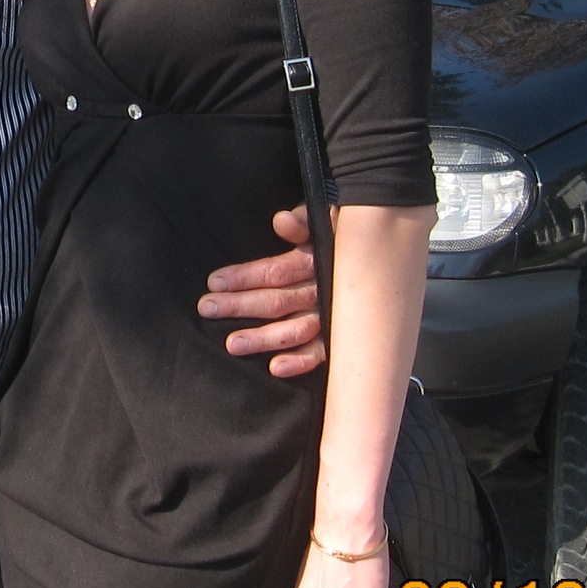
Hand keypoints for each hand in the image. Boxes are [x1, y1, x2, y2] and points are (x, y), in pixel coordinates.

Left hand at [201, 203, 327, 376]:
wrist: (378, 256)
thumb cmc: (338, 236)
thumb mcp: (323, 219)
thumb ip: (302, 222)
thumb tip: (282, 221)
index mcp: (313, 261)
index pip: (275, 272)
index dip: (244, 276)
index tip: (214, 282)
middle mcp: (321, 289)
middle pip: (277, 301)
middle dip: (240, 306)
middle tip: (208, 309)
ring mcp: (330, 315)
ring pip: (295, 329)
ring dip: (264, 338)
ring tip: (232, 344)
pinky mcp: (339, 335)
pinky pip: (321, 352)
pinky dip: (301, 361)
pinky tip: (276, 368)